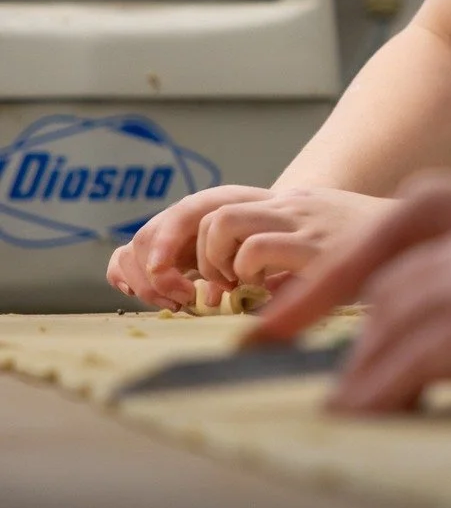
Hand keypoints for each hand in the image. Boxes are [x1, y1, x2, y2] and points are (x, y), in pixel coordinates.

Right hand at [107, 186, 273, 307]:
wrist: (271, 224)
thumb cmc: (270, 236)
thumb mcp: (268, 244)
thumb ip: (251, 263)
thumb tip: (218, 300)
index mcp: (213, 205)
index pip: (182, 214)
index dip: (166, 243)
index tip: (164, 273)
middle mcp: (183, 217)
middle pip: (147, 239)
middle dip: (159, 278)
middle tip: (188, 299)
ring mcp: (165, 234)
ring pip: (131, 252)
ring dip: (146, 285)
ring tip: (178, 302)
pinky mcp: (154, 253)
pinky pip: (123, 261)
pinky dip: (124, 277)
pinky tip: (140, 293)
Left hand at [194, 189, 397, 289]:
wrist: (431, 232)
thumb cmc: (381, 252)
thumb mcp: (328, 242)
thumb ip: (293, 260)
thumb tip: (255, 300)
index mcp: (291, 202)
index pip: (219, 201)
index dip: (194, 237)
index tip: (201, 274)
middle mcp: (292, 204)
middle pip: (210, 208)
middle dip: (197, 252)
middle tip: (216, 285)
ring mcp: (303, 221)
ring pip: (222, 222)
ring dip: (217, 261)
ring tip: (239, 287)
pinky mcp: (316, 246)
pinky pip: (256, 249)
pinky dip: (246, 274)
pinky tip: (269, 293)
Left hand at [253, 175, 450, 411]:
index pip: (395, 249)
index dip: (339, 284)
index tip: (294, 313)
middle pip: (387, 295)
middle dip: (360, 341)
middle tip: (342, 386)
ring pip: (385, 330)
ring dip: (363, 375)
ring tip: (343, 415)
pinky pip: (403, 365)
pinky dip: (375, 393)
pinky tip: (358, 417)